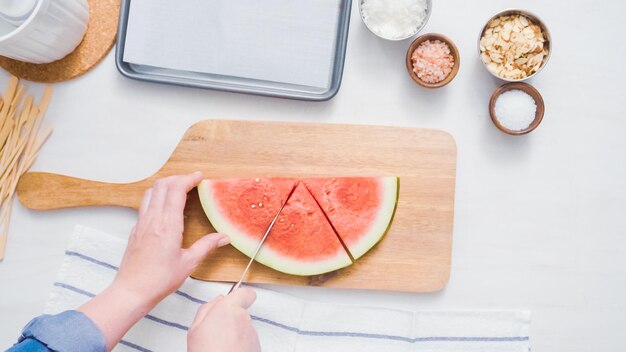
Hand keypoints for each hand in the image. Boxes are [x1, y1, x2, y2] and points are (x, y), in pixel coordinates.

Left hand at [113, 171, 229, 304]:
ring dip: (165, 185)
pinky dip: (156, 196)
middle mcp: (153, 219)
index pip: (176, 190)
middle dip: (178, 178)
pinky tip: (164, 206)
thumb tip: (223, 237)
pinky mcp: (136, 230)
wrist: (131, 291)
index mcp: (168, 225)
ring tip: (178, 188)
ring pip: (151, 192)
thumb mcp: (189, 263)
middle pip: (162, 185)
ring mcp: (142, 223)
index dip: (188, 179)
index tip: (199, 177)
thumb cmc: (158, 280)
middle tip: (191, 180)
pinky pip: (145, 204)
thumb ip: (207, 246)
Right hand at [188, 288, 259, 351]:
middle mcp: (244, 318)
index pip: (245, 293)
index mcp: (228, 308)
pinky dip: (240, 346)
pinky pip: (247, 341)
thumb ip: (206, 309)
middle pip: (241, 312)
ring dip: (234, 334)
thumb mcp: (195, 329)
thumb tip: (216, 301)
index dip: (240, 296)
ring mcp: (252, 333)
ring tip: (220, 346)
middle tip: (216, 332)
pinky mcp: (257, 346)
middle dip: (231, 319)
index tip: (234, 300)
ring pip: (244, 328)